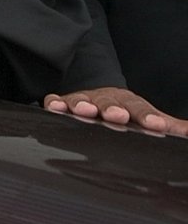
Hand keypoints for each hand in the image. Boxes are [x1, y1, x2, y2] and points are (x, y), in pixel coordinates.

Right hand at [44, 87, 187, 136]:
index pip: (141, 109)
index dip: (148, 117)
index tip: (157, 126)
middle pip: (110, 102)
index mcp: (128, 103)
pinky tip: (54, 107)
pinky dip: (54, 103)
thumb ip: (169, 125)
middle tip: (117, 115)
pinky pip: (56, 100)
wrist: (97, 97)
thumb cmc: (123, 111)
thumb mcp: (146, 117)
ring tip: (83, 111)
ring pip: (81, 100)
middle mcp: (105, 98)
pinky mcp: (62, 102)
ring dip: (82, 105)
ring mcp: (83, 99)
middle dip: (112, 108)